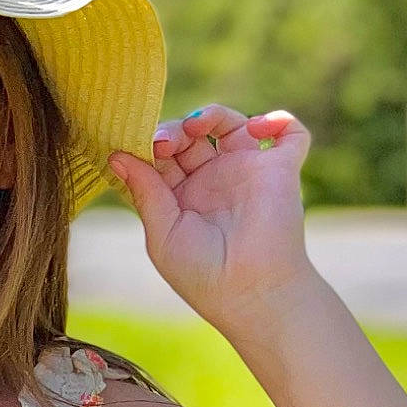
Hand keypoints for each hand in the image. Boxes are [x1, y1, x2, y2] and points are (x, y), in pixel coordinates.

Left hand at [108, 106, 315, 330]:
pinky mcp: (280, 169)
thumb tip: (116, 155)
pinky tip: (258, 127)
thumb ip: (144, 192)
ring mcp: (247, 173)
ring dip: (212, 114)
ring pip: (232, 124)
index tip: (140, 147)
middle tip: (165, 142)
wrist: (251, 292)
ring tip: (198, 126)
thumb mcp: (162, 233)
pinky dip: (280, 120)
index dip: (149, 145)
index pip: (162, 157)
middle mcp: (213, 182)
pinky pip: (290, 133)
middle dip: (174, 129)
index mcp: (181, 198)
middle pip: (191, 135)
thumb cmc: (202, 274)